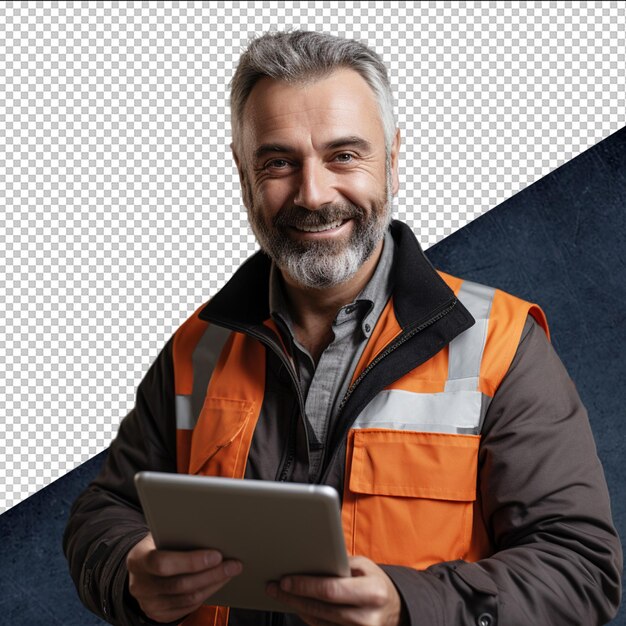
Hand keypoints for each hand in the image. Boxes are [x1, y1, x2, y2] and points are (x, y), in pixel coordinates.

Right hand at [126, 532, 242, 622]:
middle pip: (180, 584)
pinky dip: (207, 594)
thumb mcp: (159, 535)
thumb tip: (210, 529)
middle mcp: (140, 585)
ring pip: (188, 599)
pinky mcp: (159, 615)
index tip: (217, 555)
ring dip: (213, 584)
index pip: (163, 563)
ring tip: (230, 571)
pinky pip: (188, 608)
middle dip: (211, 574)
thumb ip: (177, 533)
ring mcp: (148, 603)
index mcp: (138, 559)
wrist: (141, 568)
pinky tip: (217, 582)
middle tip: (233, 564)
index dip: (191, 561)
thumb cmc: (157, 544)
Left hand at [266, 555, 405, 625]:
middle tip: (275, 587)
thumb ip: (340, 564)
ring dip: (298, 607)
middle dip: (294, 596)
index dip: (305, 586)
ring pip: (319, 621)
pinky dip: (309, 617)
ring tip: (282, 594)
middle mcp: (366, 618)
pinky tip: (299, 605)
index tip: (285, 580)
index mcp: (372, 593)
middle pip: (320, 609)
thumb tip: (311, 557)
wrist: (396, 611)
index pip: (330, 590)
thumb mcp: (365, 567)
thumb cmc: (377, 584)